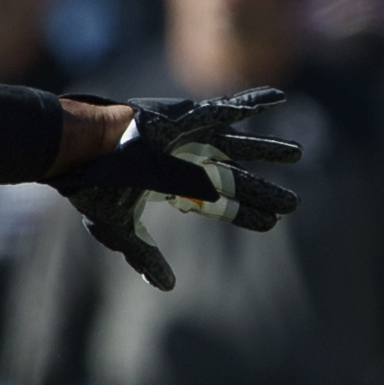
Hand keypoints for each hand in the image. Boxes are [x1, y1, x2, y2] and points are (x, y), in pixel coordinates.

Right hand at [53, 91, 303, 290]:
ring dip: (269, 149)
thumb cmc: (97, 186)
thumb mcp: (121, 228)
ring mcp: (191, 138)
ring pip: (240, 145)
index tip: (271, 224)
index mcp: (176, 187)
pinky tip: (280, 97)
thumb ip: (146, 256)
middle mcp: (189, 162)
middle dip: (264, 190)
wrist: (85, 151)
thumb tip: (167, 287)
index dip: (245, 213)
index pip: (220, 204)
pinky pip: (230, 106)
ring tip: (298, 153)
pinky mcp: (191, 115)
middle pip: (236, 178)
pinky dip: (255, 101)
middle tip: (294, 203)